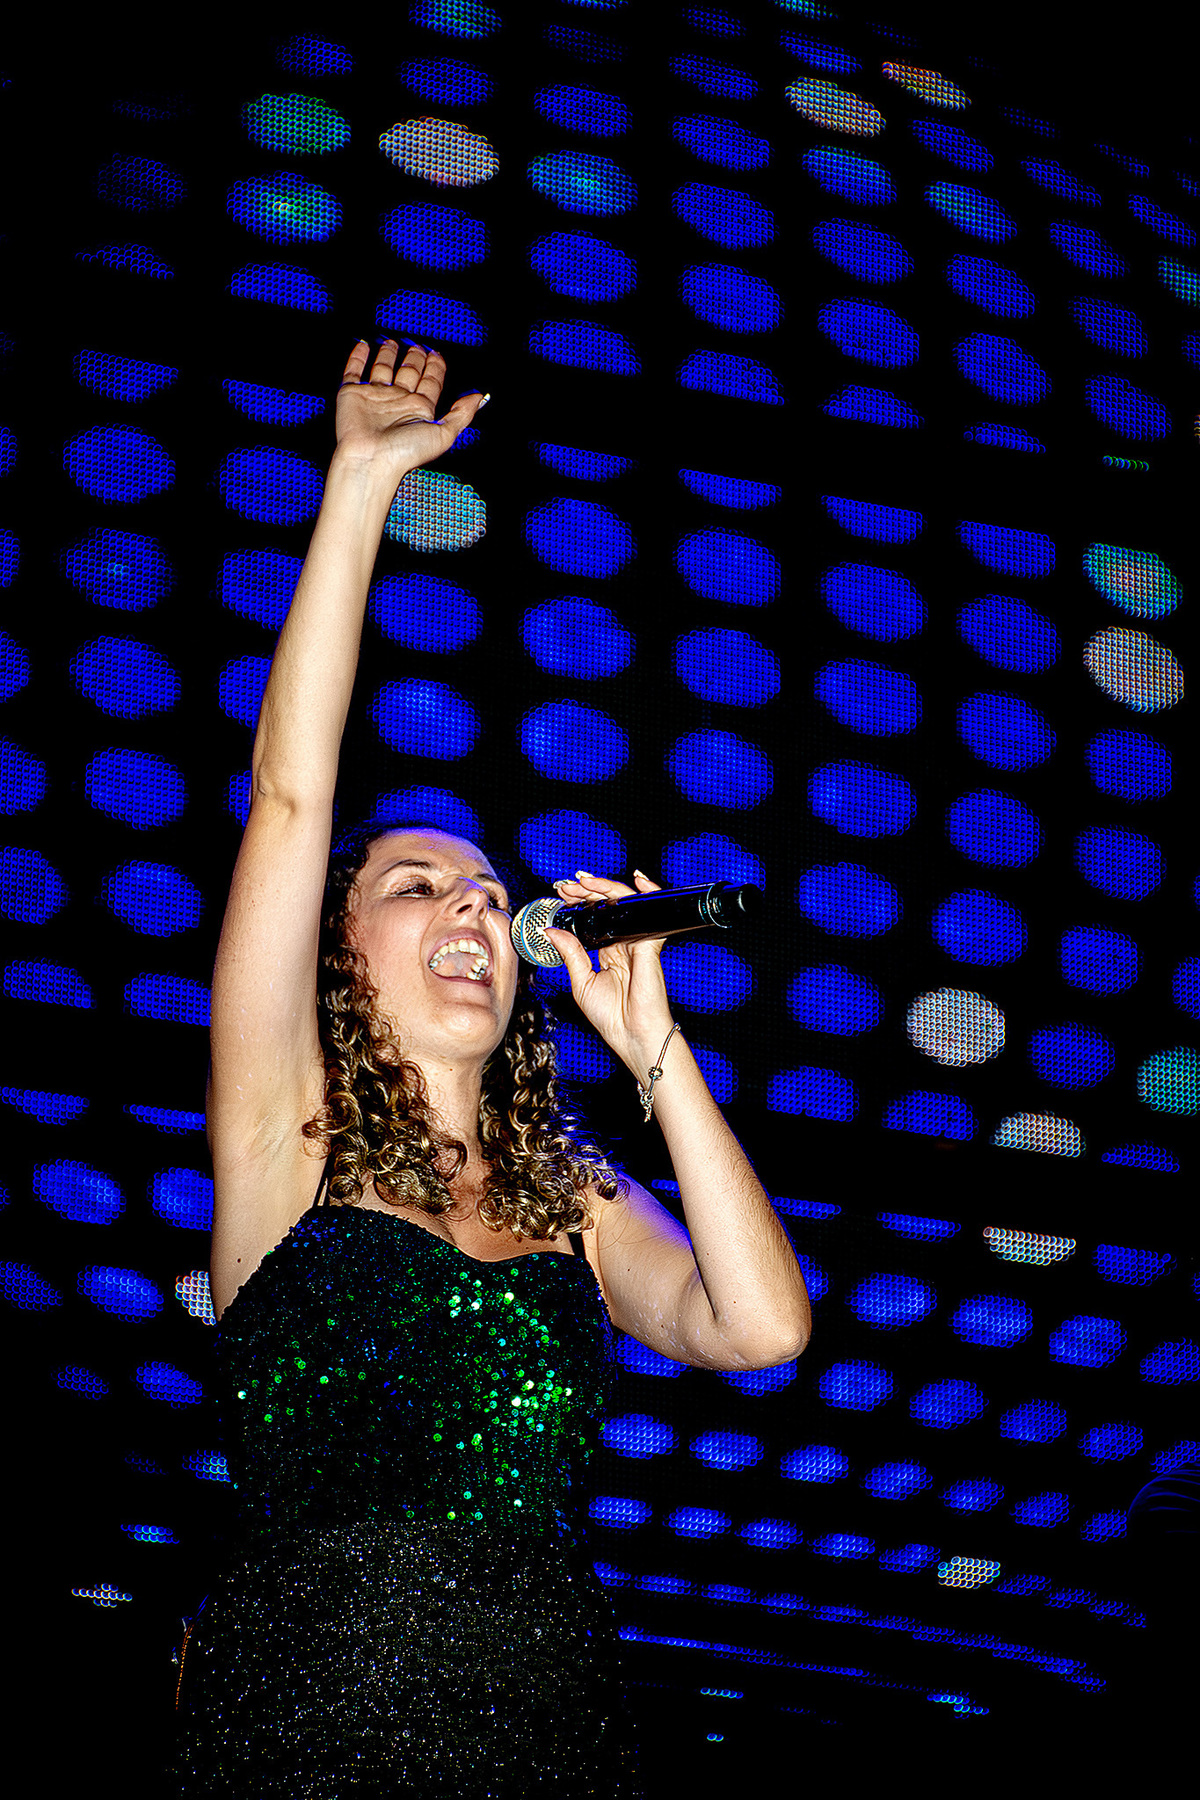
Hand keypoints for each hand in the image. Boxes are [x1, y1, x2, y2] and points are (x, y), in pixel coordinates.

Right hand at [334, 340, 484, 478]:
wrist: (370, 460)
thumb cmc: (404, 453)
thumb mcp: (444, 434)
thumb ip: (462, 414)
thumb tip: (480, 398)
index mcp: (419, 410)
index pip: (430, 382)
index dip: (434, 367)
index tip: (436, 354)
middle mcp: (398, 402)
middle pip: (408, 373)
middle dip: (413, 358)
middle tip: (416, 345)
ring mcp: (375, 397)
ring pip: (383, 369)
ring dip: (388, 355)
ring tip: (391, 342)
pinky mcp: (352, 394)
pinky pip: (354, 371)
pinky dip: (357, 357)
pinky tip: (363, 345)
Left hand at [543, 869, 676, 1083]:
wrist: (632, 1034)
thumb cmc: (611, 1016)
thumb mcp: (581, 981)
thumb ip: (570, 952)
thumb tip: (551, 929)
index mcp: (608, 951)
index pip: (593, 918)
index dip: (578, 904)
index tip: (560, 896)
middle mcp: (623, 943)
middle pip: (607, 906)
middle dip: (586, 891)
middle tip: (566, 886)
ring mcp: (637, 941)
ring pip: (624, 903)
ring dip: (604, 887)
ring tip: (583, 882)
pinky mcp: (649, 944)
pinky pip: (649, 912)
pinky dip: (647, 892)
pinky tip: (637, 880)